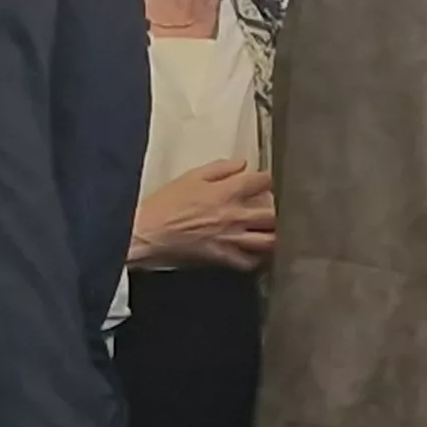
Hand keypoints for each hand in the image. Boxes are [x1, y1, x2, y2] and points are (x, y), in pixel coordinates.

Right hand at [130, 160, 274, 270]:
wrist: (148, 232)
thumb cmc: (165, 204)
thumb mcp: (191, 177)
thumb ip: (220, 168)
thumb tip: (242, 164)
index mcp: (227, 192)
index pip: (262, 182)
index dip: (267, 179)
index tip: (266, 180)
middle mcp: (235, 216)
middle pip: (273, 213)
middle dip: (278, 209)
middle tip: (274, 208)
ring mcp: (231, 239)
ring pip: (268, 240)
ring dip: (274, 235)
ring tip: (272, 231)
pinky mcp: (223, 258)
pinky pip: (250, 262)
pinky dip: (256, 258)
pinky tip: (256, 253)